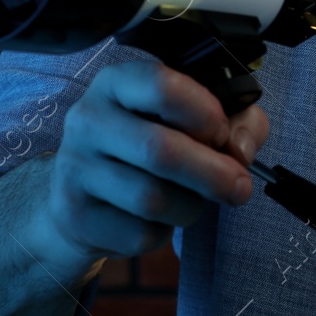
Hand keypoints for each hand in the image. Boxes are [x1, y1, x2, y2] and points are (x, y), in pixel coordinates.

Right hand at [41, 60, 269, 259]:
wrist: (83, 196)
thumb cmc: (149, 147)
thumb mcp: (192, 119)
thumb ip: (235, 122)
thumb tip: (240, 151)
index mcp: (117, 82)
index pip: (163, 87)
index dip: (205, 113)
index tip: (221, 132)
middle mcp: (88, 118)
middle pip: (159, 150)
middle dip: (212, 173)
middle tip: (239, 187)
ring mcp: (75, 167)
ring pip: (152, 198)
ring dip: (190, 206)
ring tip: (194, 202)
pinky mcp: (76, 214)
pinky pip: (139, 232)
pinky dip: (164, 232)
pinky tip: (158, 219)